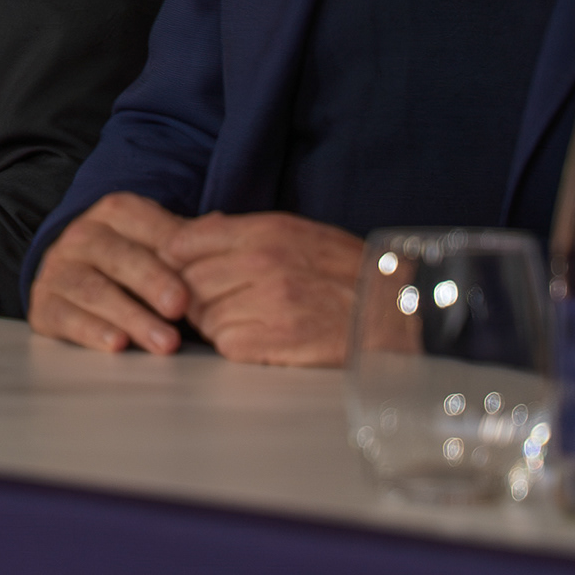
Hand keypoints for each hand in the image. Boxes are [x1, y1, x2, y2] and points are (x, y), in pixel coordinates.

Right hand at [28, 193, 194, 352]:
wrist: (72, 274)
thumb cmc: (130, 260)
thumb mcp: (158, 242)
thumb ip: (187, 239)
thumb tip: (221, 226)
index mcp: (115, 212)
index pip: (146, 226)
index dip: (172, 249)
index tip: (197, 273)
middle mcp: (81, 235)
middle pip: (118, 256)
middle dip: (152, 282)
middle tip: (180, 307)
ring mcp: (59, 269)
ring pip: (94, 291)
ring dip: (131, 316)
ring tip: (164, 342)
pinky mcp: (43, 304)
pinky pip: (65, 317)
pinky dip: (92, 332)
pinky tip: (118, 345)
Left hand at [155, 212, 365, 365]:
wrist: (396, 313)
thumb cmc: (350, 274)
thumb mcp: (303, 235)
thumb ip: (248, 232)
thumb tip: (199, 228)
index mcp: (268, 232)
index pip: (186, 241)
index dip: (178, 260)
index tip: (185, 271)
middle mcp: (262, 263)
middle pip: (187, 282)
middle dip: (195, 296)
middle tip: (219, 303)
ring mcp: (267, 303)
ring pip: (203, 316)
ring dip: (216, 323)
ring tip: (249, 320)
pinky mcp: (273, 341)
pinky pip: (226, 344)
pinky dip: (236, 346)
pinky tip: (261, 339)